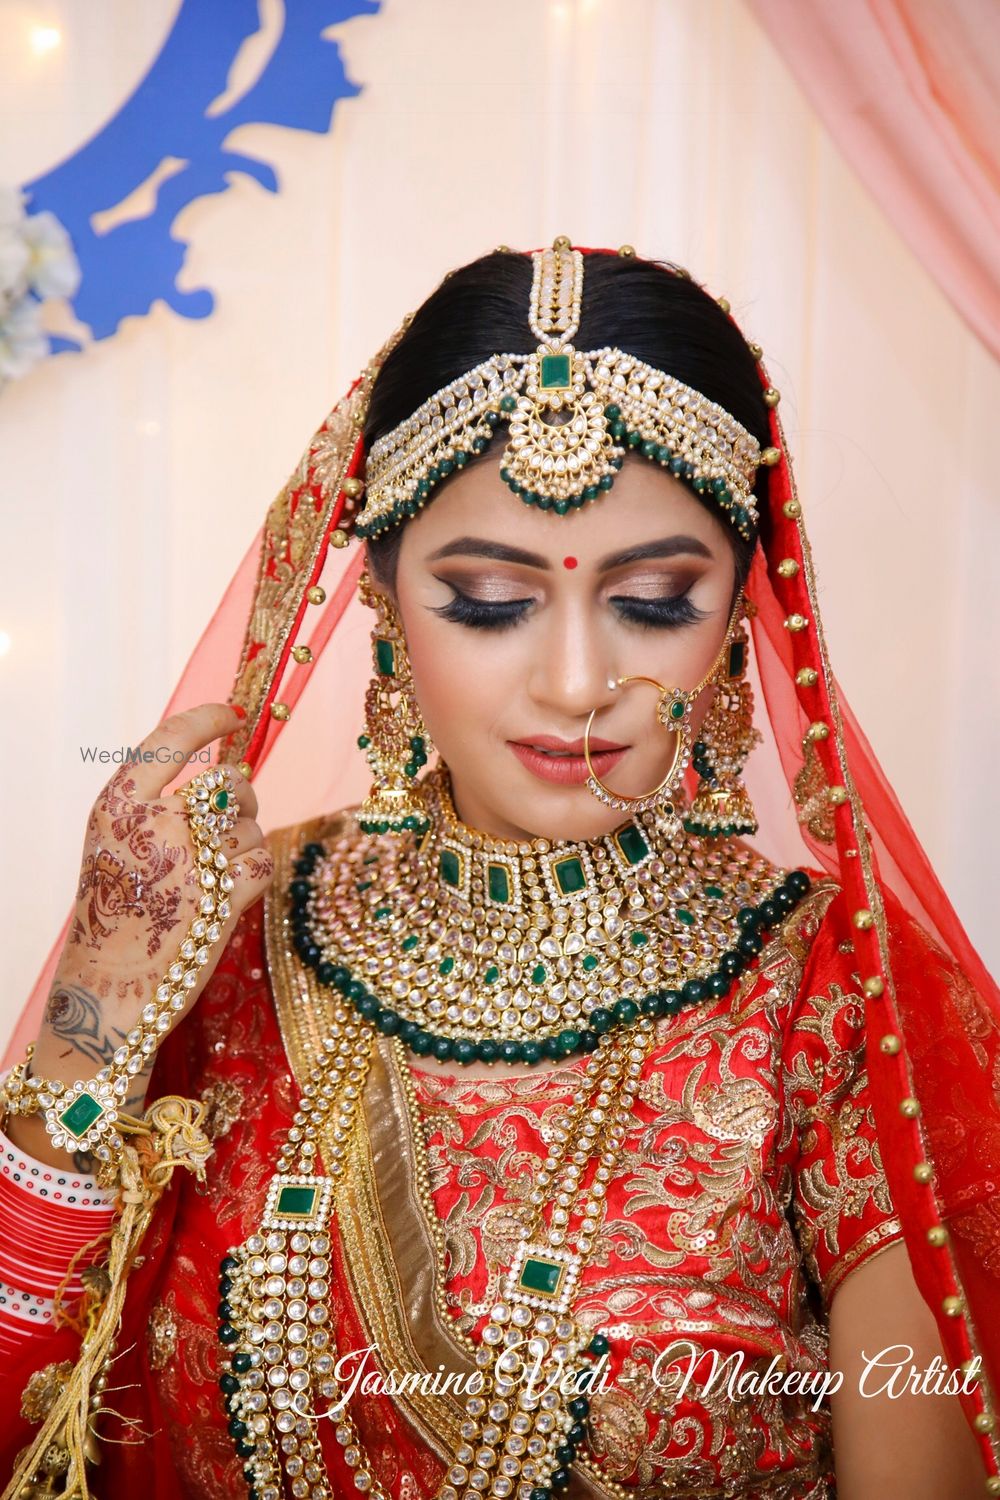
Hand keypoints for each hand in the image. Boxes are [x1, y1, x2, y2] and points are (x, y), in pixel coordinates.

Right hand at [12, 704, 272, 1165]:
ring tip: (215, 878)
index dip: (208, 718)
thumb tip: (228, 777)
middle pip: (227, 783)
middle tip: (229, 825)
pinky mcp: (221, 897)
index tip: (235, 713)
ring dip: (247, 847)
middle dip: (242, 798)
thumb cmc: (119, 914)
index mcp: (117, 806)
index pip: (170, 740)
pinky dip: (258, 875)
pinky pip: (263, 862)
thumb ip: (158, 806)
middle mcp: (152, 825)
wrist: (109, 988)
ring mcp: (188, 860)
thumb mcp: (118, 845)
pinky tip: (234, 893)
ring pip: (252, 826)